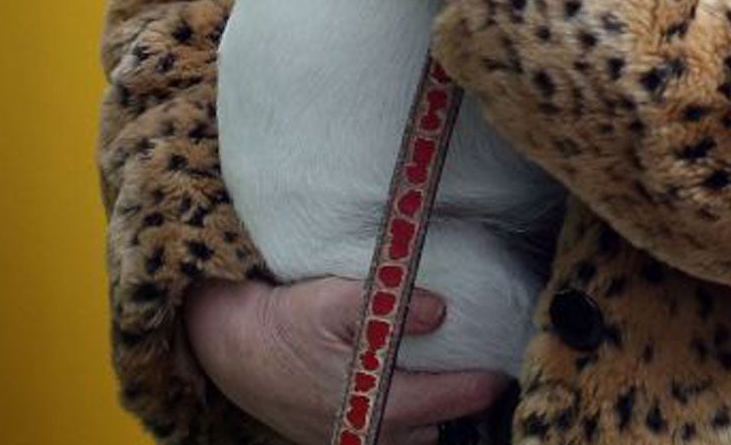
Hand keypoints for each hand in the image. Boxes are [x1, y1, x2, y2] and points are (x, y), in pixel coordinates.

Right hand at [185, 276, 506, 444]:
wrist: (228, 346)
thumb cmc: (282, 322)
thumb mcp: (332, 299)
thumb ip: (388, 303)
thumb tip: (440, 312)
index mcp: (372, 402)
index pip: (444, 402)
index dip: (477, 387)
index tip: (502, 372)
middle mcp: (364, 429)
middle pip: (431, 428)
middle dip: (458, 405)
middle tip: (482, 372)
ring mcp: (346, 435)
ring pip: (407, 437)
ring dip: (430, 416)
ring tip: (451, 382)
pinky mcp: (331, 434)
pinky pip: (381, 434)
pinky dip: (403, 420)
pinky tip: (408, 391)